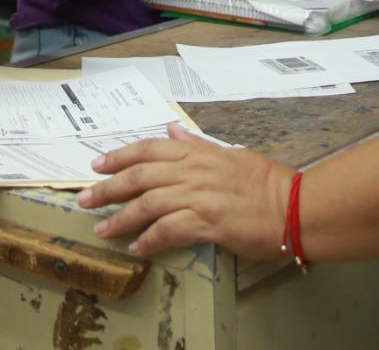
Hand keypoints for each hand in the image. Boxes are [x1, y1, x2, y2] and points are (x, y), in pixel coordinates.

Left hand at [75, 123, 293, 258]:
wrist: (295, 207)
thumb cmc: (267, 182)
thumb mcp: (231, 154)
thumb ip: (198, 144)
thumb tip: (171, 131)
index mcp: (199, 152)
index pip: (149, 149)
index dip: (119, 156)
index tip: (97, 165)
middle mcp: (194, 171)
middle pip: (139, 176)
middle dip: (107, 188)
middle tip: (84, 199)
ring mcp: (199, 196)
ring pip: (148, 204)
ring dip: (120, 218)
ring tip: (102, 229)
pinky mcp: (207, 222)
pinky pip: (168, 230)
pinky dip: (149, 239)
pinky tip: (136, 247)